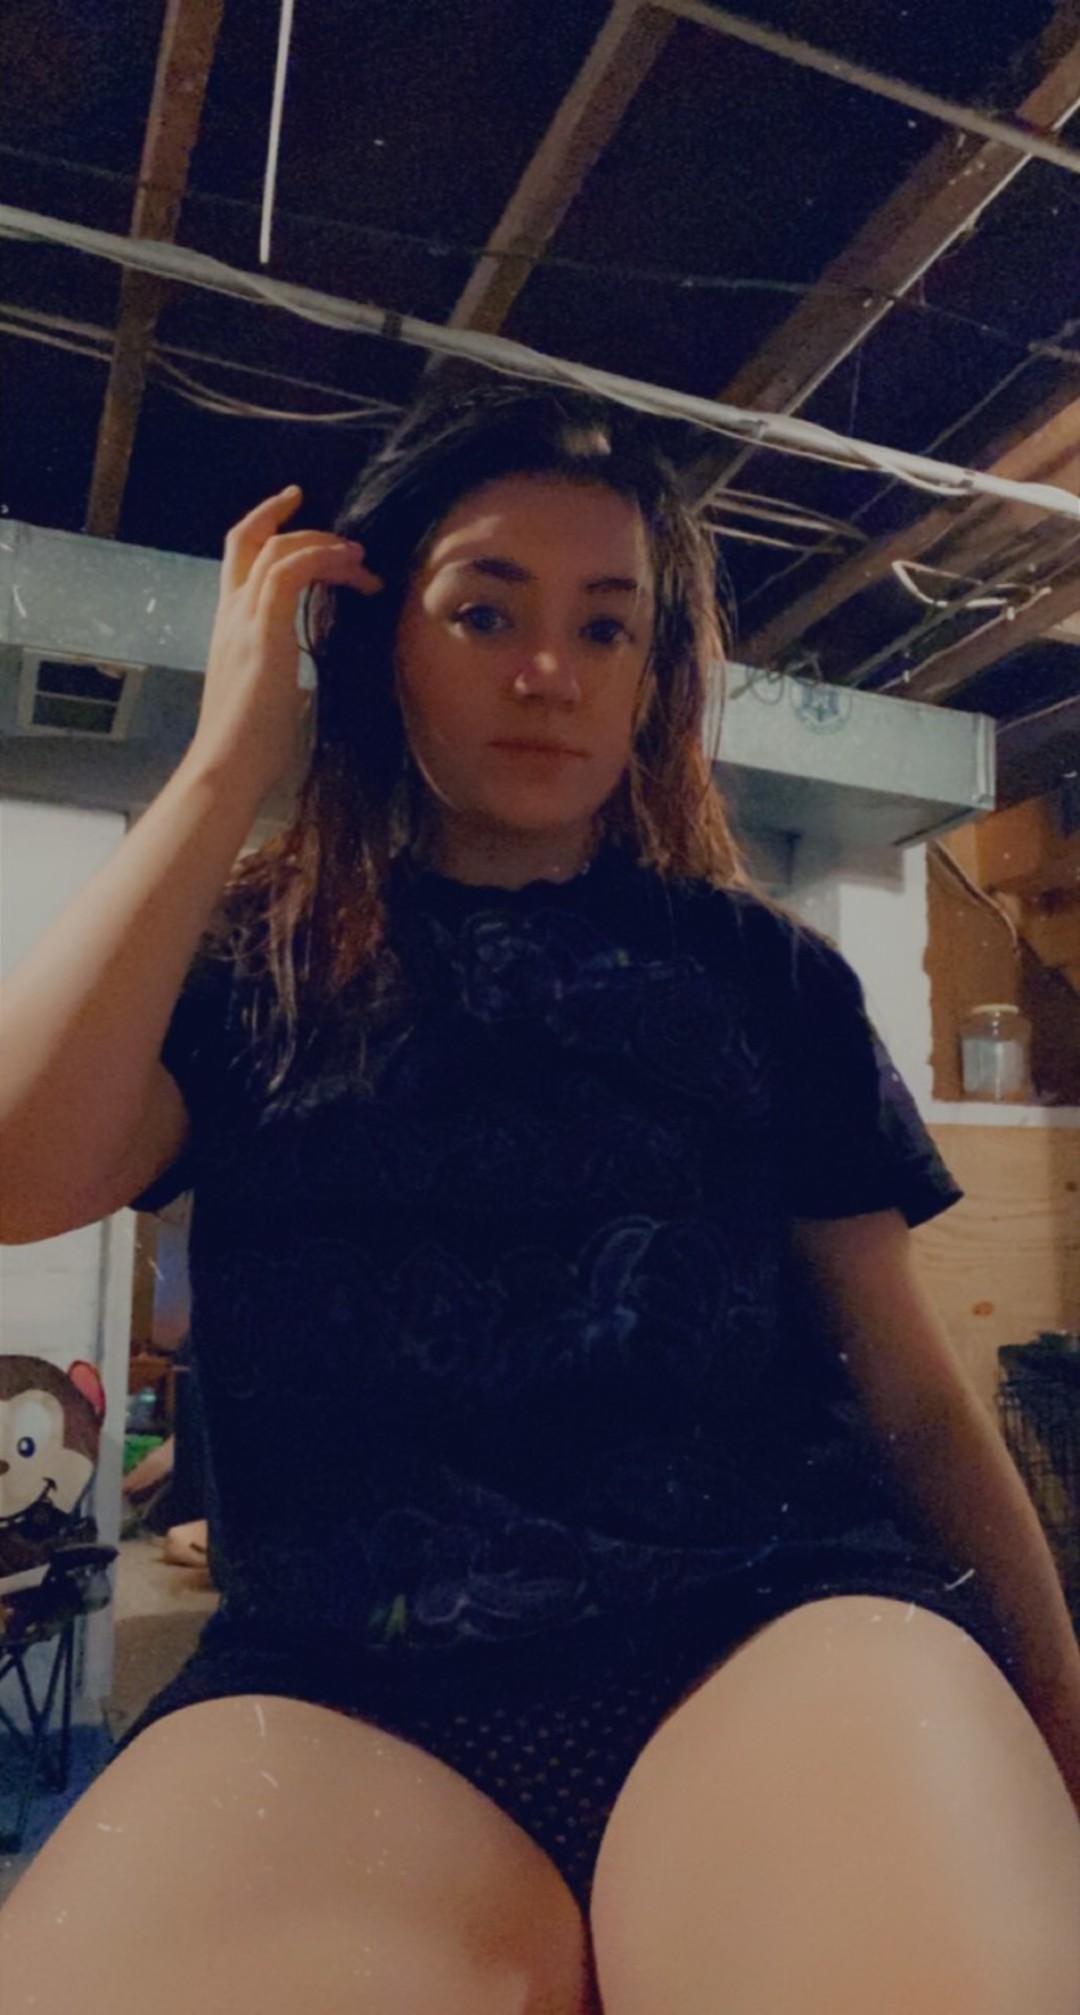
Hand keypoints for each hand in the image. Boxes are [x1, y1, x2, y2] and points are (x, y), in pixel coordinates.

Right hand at [187, 486, 382, 800]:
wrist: (228, 763)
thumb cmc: (250, 743)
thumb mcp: (270, 693)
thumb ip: (281, 671)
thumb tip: (302, 676)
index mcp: (229, 627)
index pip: (238, 561)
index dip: (262, 528)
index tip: (291, 510)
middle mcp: (229, 614)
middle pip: (246, 540)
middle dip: (282, 515)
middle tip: (323, 514)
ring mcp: (242, 619)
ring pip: (276, 550)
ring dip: (322, 545)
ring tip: (358, 557)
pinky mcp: (261, 629)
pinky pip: (289, 571)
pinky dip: (321, 559)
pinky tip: (350, 569)